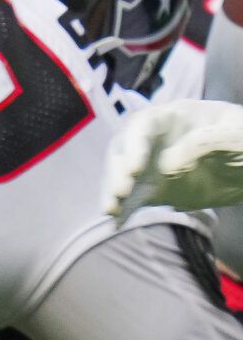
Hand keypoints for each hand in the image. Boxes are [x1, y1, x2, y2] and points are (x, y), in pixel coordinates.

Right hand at [104, 100, 242, 220]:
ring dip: (114, 191)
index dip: (135, 145)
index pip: (143, 124)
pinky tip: (115, 222)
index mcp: (176, 117)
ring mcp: (154, 163)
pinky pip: (135, 197)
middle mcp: (156, 138)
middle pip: (125, 149)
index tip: (134, 169)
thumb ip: (211, 141)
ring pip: (124, 175)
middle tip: (119, 192)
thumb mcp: (239, 136)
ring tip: (110, 210)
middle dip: (118, 170)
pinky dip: (124, 208)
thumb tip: (172, 161)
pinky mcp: (156, 188)